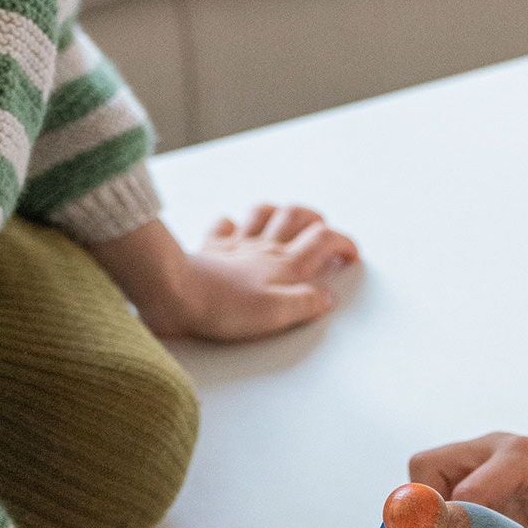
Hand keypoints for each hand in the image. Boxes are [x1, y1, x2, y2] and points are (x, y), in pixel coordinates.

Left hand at [177, 203, 359, 340]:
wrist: (176, 293)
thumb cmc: (224, 307)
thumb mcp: (276, 314)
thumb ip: (306, 304)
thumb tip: (326, 298)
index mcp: (284, 264)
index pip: (323, 240)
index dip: (343, 243)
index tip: (351, 256)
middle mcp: (262, 248)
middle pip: (297, 216)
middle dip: (315, 219)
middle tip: (323, 233)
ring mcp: (235, 245)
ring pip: (264, 214)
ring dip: (279, 213)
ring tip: (287, 222)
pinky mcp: (209, 250)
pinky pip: (224, 226)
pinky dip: (234, 225)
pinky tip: (235, 230)